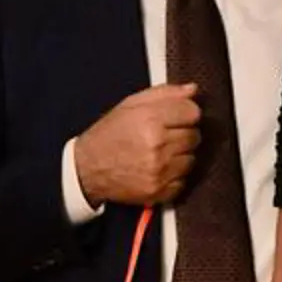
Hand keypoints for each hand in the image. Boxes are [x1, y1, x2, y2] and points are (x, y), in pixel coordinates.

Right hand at [74, 83, 201, 206]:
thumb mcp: (130, 105)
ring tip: (159, 152)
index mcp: (150, 120)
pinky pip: (183, 180)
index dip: (186, 113)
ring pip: (191, 159)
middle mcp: (157, 145)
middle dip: (183, 133)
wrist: (87, 169)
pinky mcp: (159, 191)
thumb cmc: (108, 136)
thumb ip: (164, 94)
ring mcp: (159, 170)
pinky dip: (174, 176)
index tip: (179, 116)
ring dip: (180, 155)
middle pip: (195, 136)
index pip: (192, 112)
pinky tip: (158, 168)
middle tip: (165, 135)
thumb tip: (192, 90)